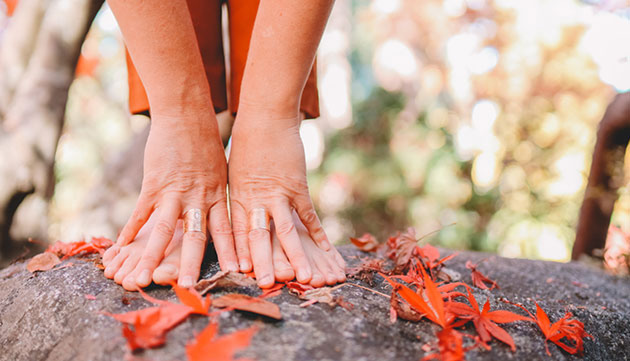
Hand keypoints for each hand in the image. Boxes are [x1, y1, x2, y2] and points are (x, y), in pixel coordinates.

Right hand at [115, 113, 237, 288]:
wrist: (186, 114)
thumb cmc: (205, 142)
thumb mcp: (220, 170)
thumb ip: (218, 195)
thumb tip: (222, 214)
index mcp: (216, 195)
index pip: (226, 229)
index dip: (231, 251)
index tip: (238, 271)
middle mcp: (198, 197)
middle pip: (196, 236)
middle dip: (192, 264)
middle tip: (188, 288)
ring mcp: (174, 191)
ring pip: (164, 229)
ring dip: (154, 256)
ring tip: (145, 277)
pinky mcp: (154, 183)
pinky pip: (140, 211)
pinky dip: (130, 229)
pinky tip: (120, 246)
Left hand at [228, 110, 330, 287]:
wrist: (265, 117)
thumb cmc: (246, 145)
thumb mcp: (233, 175)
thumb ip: (237, 201)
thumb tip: (234, 221)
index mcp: (237, 199)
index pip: (235, 232)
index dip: (237, 255)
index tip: (238, 276)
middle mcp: (256, 200)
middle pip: (258, 236)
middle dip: (263, 263)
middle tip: (267, 284)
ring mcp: (279, 194)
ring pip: (286, 230)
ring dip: (297, 256)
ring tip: (305, 277)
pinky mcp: (298, 187)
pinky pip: (309, 216)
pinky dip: (319, 235)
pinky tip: (329, 252)